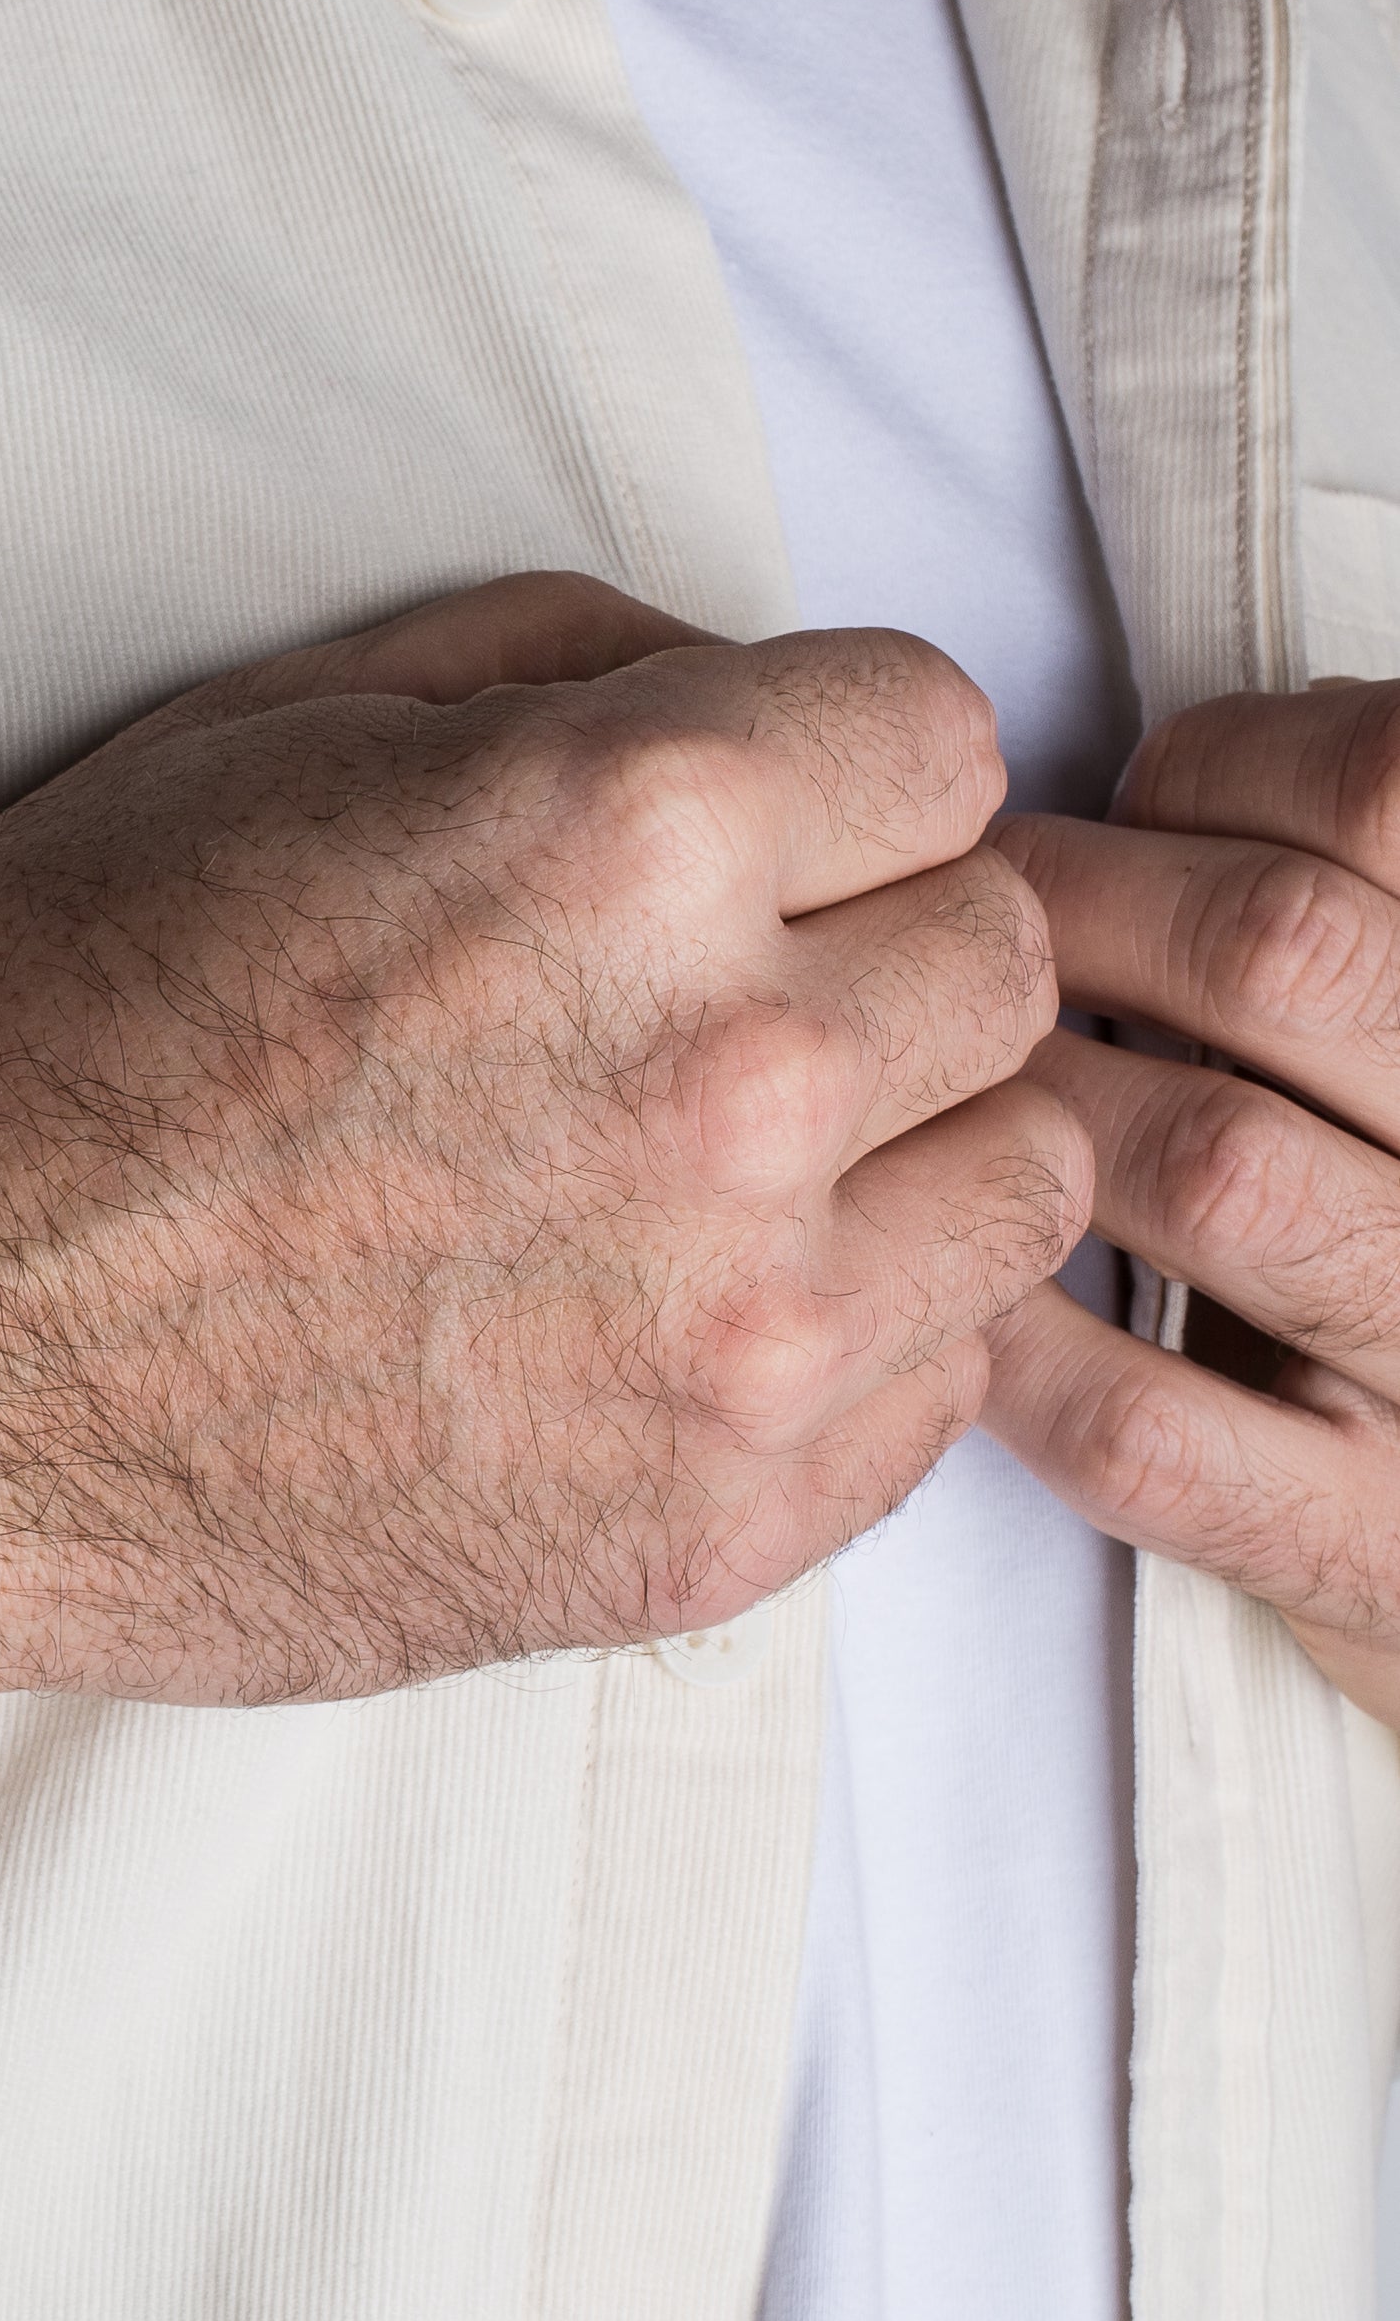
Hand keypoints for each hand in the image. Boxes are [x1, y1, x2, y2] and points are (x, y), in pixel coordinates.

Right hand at [0, 566, 1078, 2302]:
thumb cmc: (22, 1037)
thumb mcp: (260, 734)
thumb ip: (567, 666)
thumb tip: (751, 695)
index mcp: (624, 832)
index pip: (945, 746)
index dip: (836, 776)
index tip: (755, 835)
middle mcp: (730, 1075)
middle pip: (1008, 959)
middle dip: (876, 949)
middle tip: (703, 1005)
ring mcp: (741, 1328)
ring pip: (1026, 1182)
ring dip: (903, 1151)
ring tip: (709, 1168)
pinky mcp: (715, 1525)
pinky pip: (937, 1390)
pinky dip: (850, 1341)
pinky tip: (666, 1317)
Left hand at [988, 685, 1399, 1730]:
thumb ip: (1357, 895)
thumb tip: (1160, 778)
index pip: (1388, 792)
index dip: (1226, 769)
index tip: (1138, 798)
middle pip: (1283, 953)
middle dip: (1079, 910)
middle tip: (978, 922)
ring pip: (1213, 1169)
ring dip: (1036, 1105)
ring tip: (962, 1086)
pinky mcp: (1374, 1551)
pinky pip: (1147, 1428)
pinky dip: (1020, 1342)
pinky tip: (964, 1295)